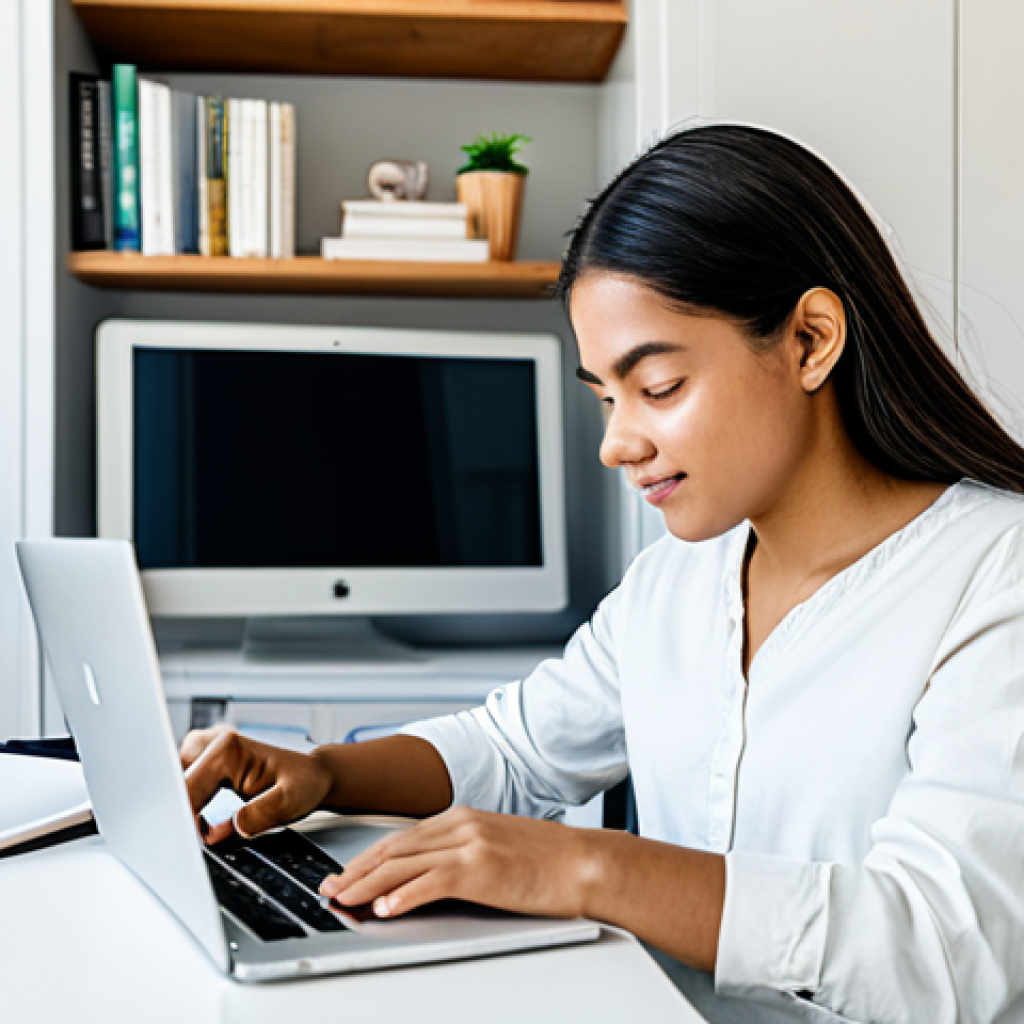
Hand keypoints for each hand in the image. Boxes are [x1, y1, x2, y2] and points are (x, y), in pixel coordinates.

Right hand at [180, 725, 333, 842]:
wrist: (313, 776)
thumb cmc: (305, 784)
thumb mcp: (290, 802)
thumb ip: (256, 815)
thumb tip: (216, 832)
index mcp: (228, 750)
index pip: (186, 789)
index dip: (182, 820)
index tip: (188, 841)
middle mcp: (215, 744)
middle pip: (173, 784)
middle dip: (178, 813)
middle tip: (193, 838)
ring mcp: (211, 750)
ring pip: (175, 782)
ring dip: (182, 806)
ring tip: (197, 827)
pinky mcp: (210, 762)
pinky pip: (185, 783)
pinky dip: (188, 802)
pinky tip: (201, 818)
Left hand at [320, 806, 596, 919]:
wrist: (586, 862)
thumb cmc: (549, 860)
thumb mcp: (498, 846)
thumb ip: (464, 853)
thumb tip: (431, 876)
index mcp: (463, 817)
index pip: (402, 838)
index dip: (367, 857)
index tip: (345, 872)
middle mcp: (461, 824)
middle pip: (393, 848)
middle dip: (356, 869)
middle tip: (328, 887)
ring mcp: (469, 844)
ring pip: (402, 864)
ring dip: (366, 884)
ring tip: (341, 899)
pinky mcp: (480, 868)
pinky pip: (430, 882)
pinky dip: (401, 896)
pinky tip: (383, 909)